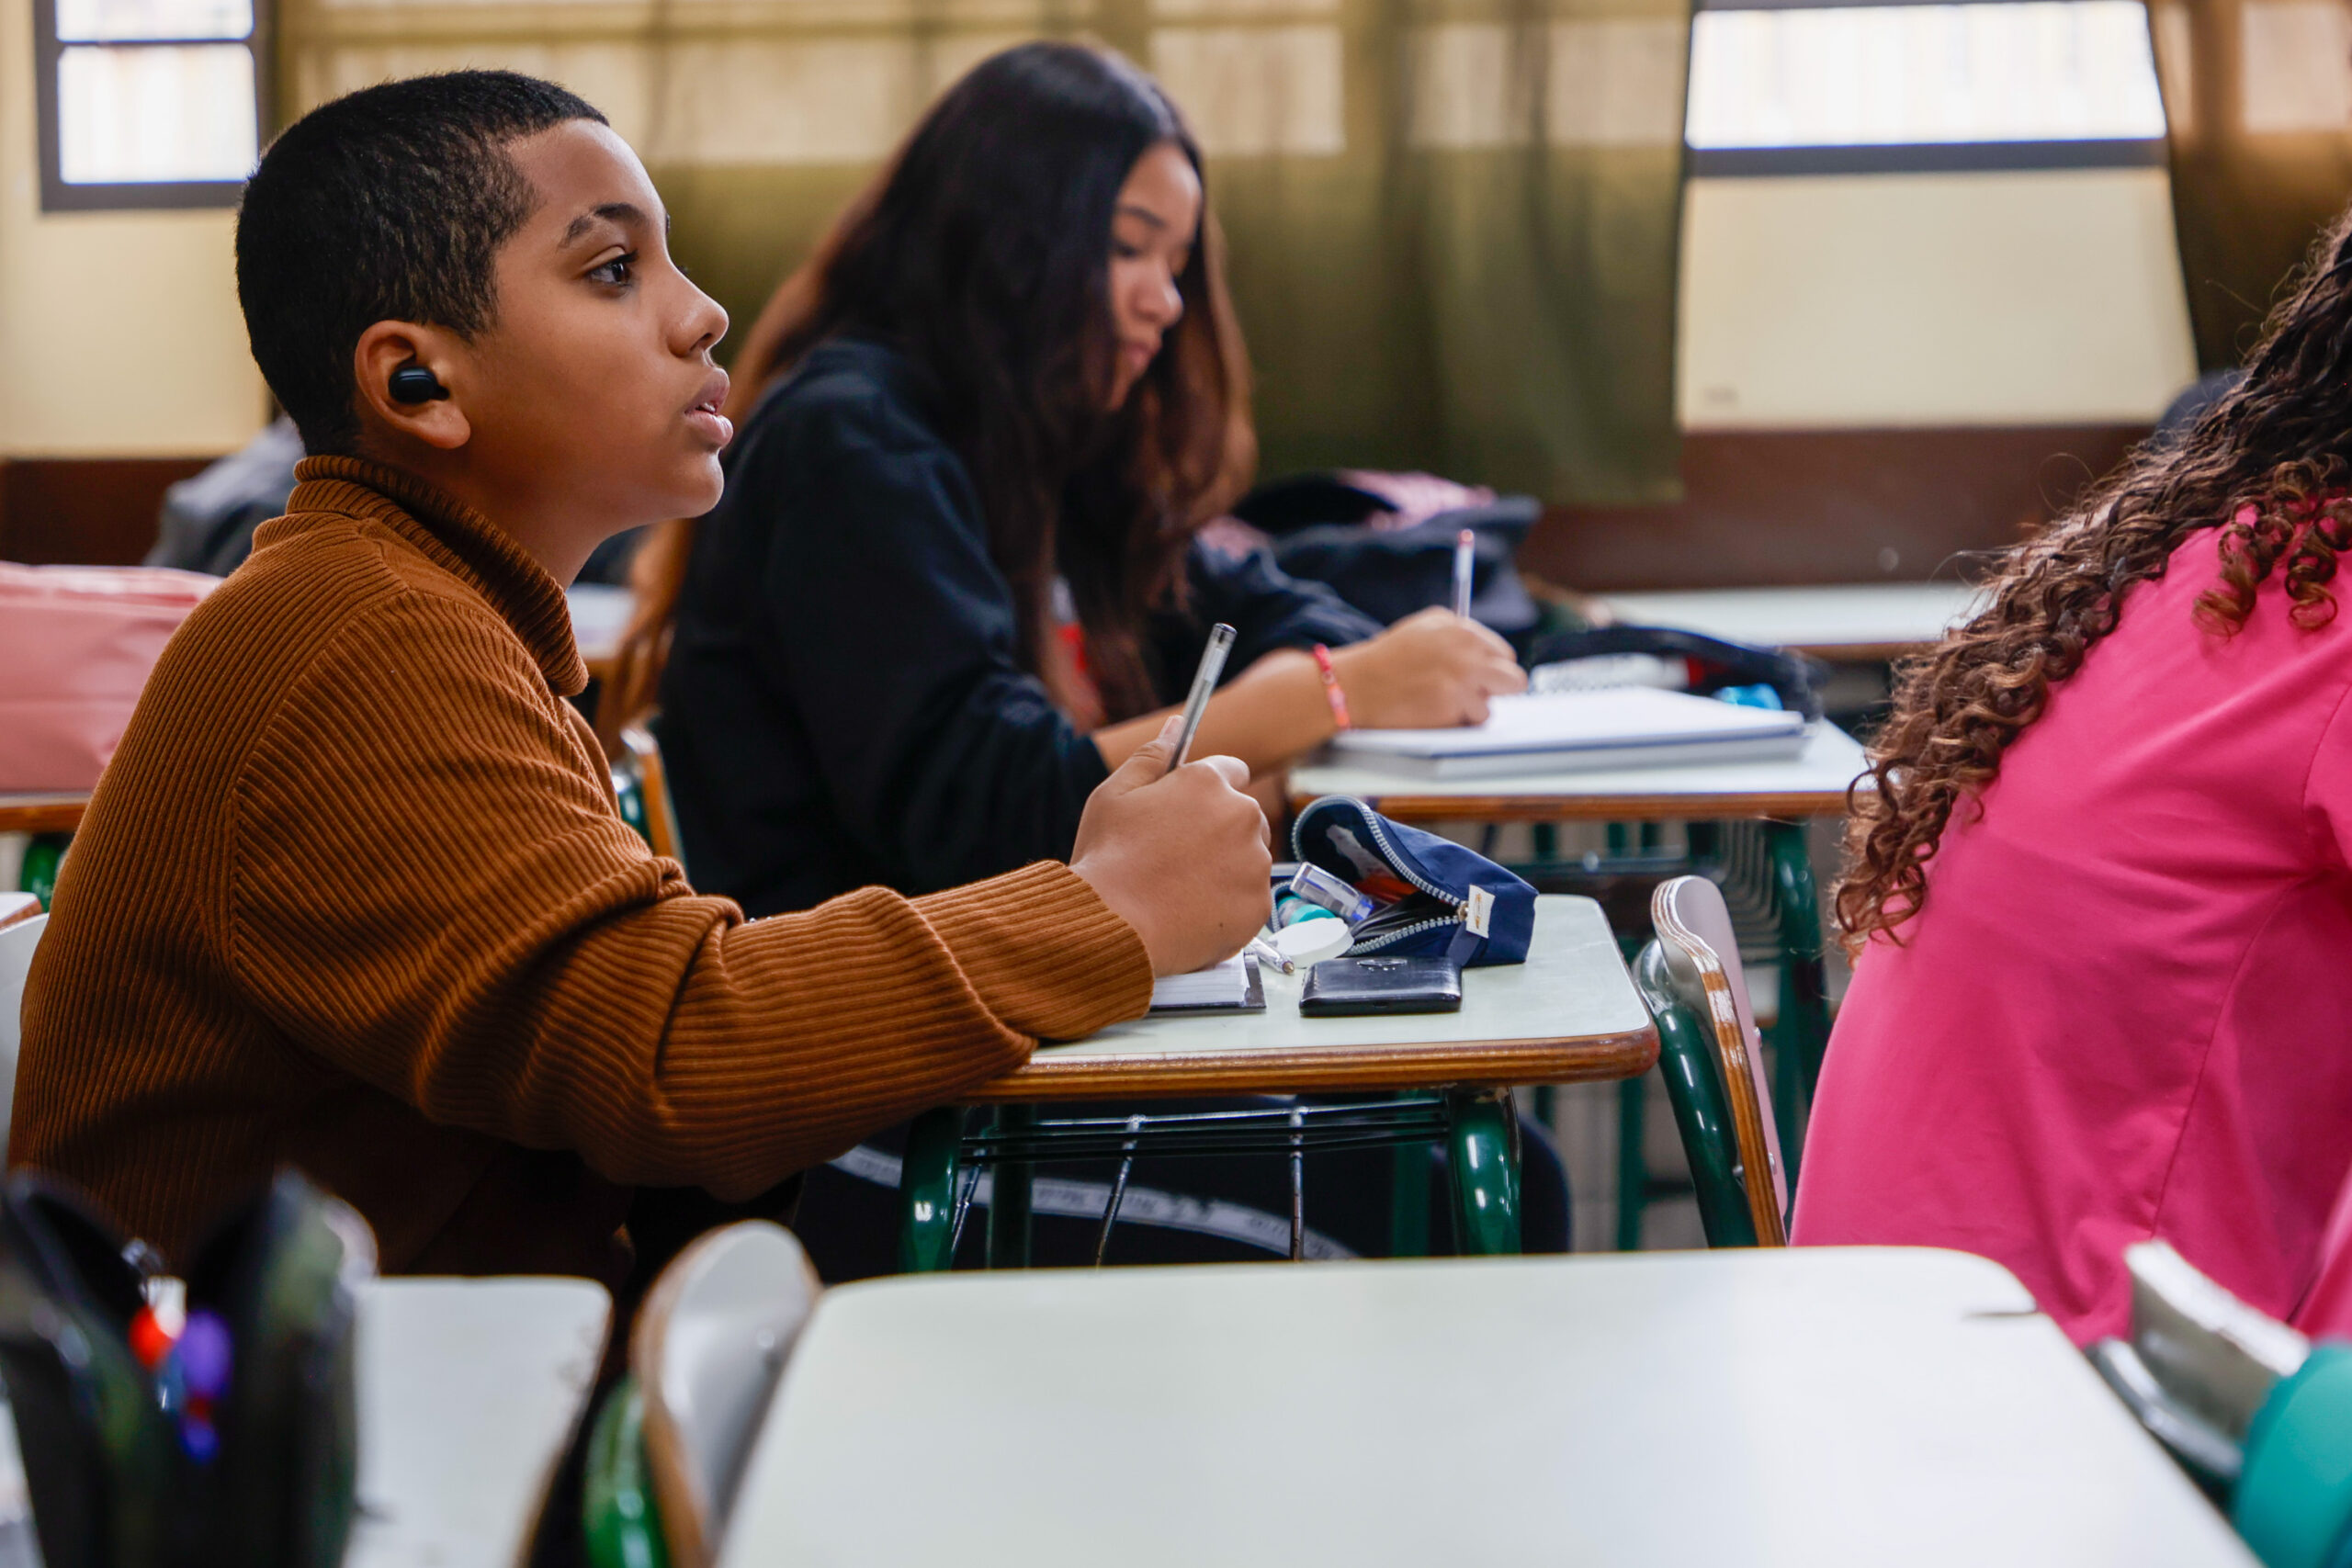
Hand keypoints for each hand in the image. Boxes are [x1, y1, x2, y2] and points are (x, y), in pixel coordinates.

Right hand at [1071, 717, 1273, 975]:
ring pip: (1248, 859)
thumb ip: (1152, 756)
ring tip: (1180, 890)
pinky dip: (1228, 907)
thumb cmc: (1108, 859)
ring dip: (1225, 869)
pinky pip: (1249, 900)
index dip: (1208, 791)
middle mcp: (1242, 816)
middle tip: (1176, 858)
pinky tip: (1192, 913)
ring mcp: (1255, 863)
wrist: (1111, 927)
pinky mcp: (1258, 905)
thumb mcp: (1115, 795)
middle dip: (1219, 831)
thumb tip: (1176, 725)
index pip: (1231, 771)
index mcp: (1208, 783)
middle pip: (1244, 817)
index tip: (1190, 811)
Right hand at [1332, 607, 1525, 727]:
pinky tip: (1433, 712)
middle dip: (1500, 691)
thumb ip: (1460, 634)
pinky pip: (1471, 722)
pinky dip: (1456, 723)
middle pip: (1514, 680)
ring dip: (1471, 709)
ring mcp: (1462, 681)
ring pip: (1491, 706)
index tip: (1478, 677)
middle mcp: (1467, 652)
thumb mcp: (1424, 628)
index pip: (1504, 655)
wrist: (1356, 684)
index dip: (1492, 669)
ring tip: (1441, 703)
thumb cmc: (1387, 658)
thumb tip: (1492, 654)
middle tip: (1478, 696)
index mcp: (1462, 630)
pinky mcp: (1453, 707)